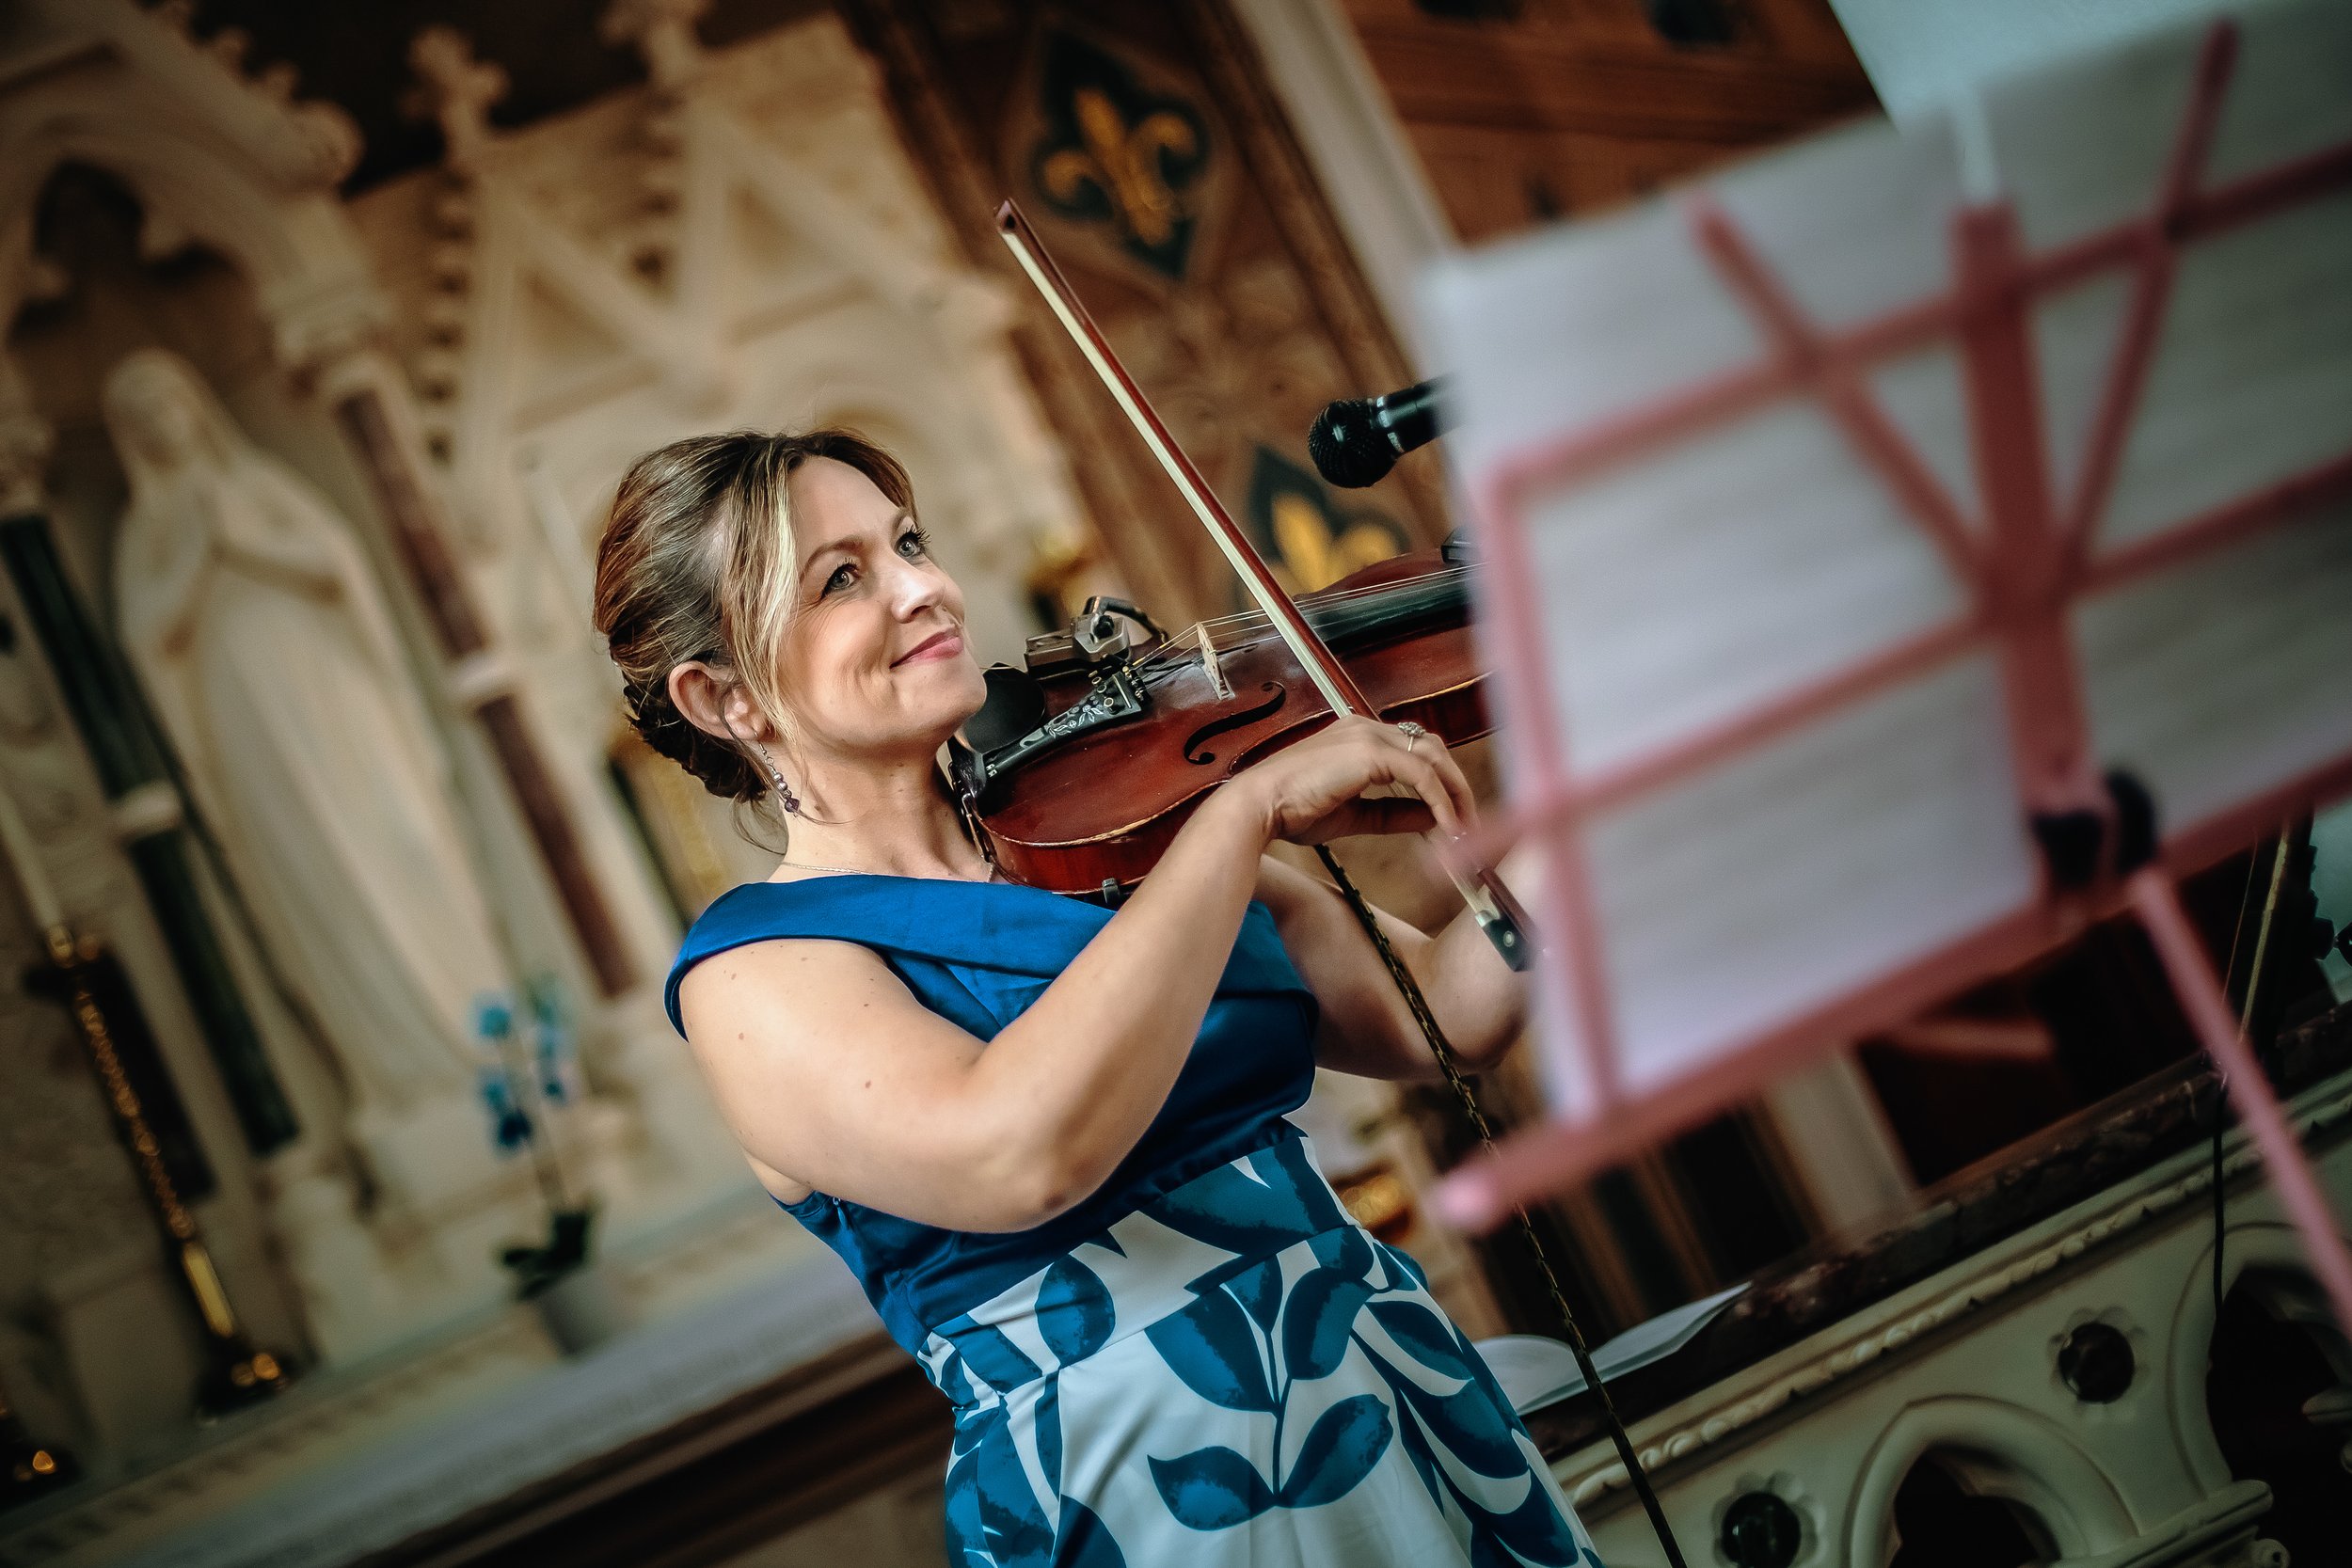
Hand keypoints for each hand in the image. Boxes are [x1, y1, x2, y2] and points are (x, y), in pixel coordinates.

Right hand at [1225, 716, 1475, 847]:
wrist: (1258, 807)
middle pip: (1433, 748)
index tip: (1454, 816)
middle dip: (1457, 786)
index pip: (1416, 750)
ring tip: (1465, 828)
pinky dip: (1440, 801)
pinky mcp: (1370, 752)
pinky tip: (1446, 827)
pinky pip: (1422, 775)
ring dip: (1455, 793)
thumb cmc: (1293, 811)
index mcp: (1358, 736)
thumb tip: (1433, 819)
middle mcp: (1366, 727)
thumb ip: (1394, 813)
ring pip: (1434, 757)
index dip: (1441, 782)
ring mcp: (1369, 735)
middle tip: (1470, 823)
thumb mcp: (1355, 815)